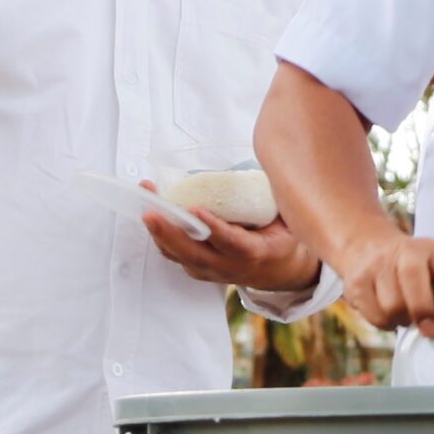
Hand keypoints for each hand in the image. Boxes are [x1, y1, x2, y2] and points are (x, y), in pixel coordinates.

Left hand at [138, 186, 319, 291]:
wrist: (280, 272)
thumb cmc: (281, 239)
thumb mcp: (287, 221)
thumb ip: (275, 199)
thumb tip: (271, 162)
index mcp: (255, 252)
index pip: (232, 243)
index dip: (215, 228)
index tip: (197, 211)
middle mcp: (230, 266)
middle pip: (195, 253)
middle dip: (170, 231)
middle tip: (152, 210)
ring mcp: (212, 270)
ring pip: (180, 255)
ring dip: (159, 232)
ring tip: (146, 205)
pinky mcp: (199, 269)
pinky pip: (176, 255)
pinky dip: (161, 236)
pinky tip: (152, 215)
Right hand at [332, 230, 433, 339]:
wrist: (367, 245)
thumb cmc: (413, 267)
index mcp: (433, 249)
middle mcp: (404, 251)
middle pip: (412, 281)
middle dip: (423, 311)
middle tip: (431, 331)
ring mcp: (376, 265)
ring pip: (391, 306)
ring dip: (403, 320)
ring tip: (407, 317)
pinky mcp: (356, 283)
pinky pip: (374, 316)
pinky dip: (386, 324)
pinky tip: (390, 316)